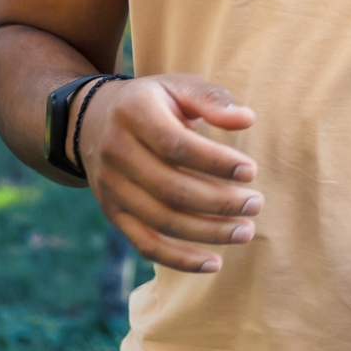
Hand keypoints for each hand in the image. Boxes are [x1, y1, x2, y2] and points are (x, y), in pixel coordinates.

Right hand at [78, 73, 260, 273]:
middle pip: (171, 188)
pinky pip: (145, 244)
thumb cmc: (154, 103)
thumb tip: (246, 120)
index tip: (251, 171)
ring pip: (161, 220)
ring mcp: (111, 187)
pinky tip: (214, 263)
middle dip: (219, 202)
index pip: (176, 145)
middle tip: (256, 204)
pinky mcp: (113, 214)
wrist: (94, 121)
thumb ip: (212, 100)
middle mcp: (116, 152)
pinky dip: (180, 259)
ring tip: (246, 231)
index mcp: (134, 113)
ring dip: (207, 232)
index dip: (215, 162)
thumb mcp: (179, 87)